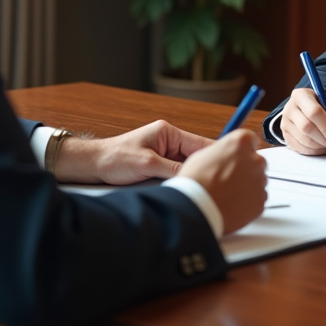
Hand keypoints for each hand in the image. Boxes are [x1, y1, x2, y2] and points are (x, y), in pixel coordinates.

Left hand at [54, 119, 211, 184]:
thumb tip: (195, 177)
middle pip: (198, 157)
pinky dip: (183, 184)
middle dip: (207, 169)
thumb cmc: (114, 158)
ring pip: (188, 169)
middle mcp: (169, 143)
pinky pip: (178, 177)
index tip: (234, 162)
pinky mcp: (159, 170)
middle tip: (222, 183)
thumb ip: (173, 169)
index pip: (201, 143)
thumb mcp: (147, 164)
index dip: (218, 153)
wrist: (91, 167)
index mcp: (169, 133)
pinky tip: (188, 193)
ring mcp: (165, 157)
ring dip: (193, 179)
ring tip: (205, 189)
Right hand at [178, 129, 267, 234]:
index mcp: (242, 142)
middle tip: (229, 178)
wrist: (196, 208)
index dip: (242, 149)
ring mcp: (260, 181)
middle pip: (256, 161)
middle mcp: (255, 159)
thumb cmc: (196, 181)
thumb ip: (223, 151)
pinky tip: (232, 203)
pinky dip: (248, 201)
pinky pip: (257, 198)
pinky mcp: (261, 201)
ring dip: (247, 185)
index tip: (237, 156)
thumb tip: (226, 154)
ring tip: (227, 193)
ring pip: (258, 181)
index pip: (251, 140)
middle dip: (246, 168)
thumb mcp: (203, 154)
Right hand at [280, 88, 325, 155]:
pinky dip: (313, 151)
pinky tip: (320, 147)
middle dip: (323, 139)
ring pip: (303, 140)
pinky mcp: (285, 135)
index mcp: (302, 95)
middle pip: (306, 127)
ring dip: (319, 146)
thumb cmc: (323, 108)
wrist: (309, 111)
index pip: (313, 112)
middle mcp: (289, 108)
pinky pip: (299, 148)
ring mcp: (285, 123)